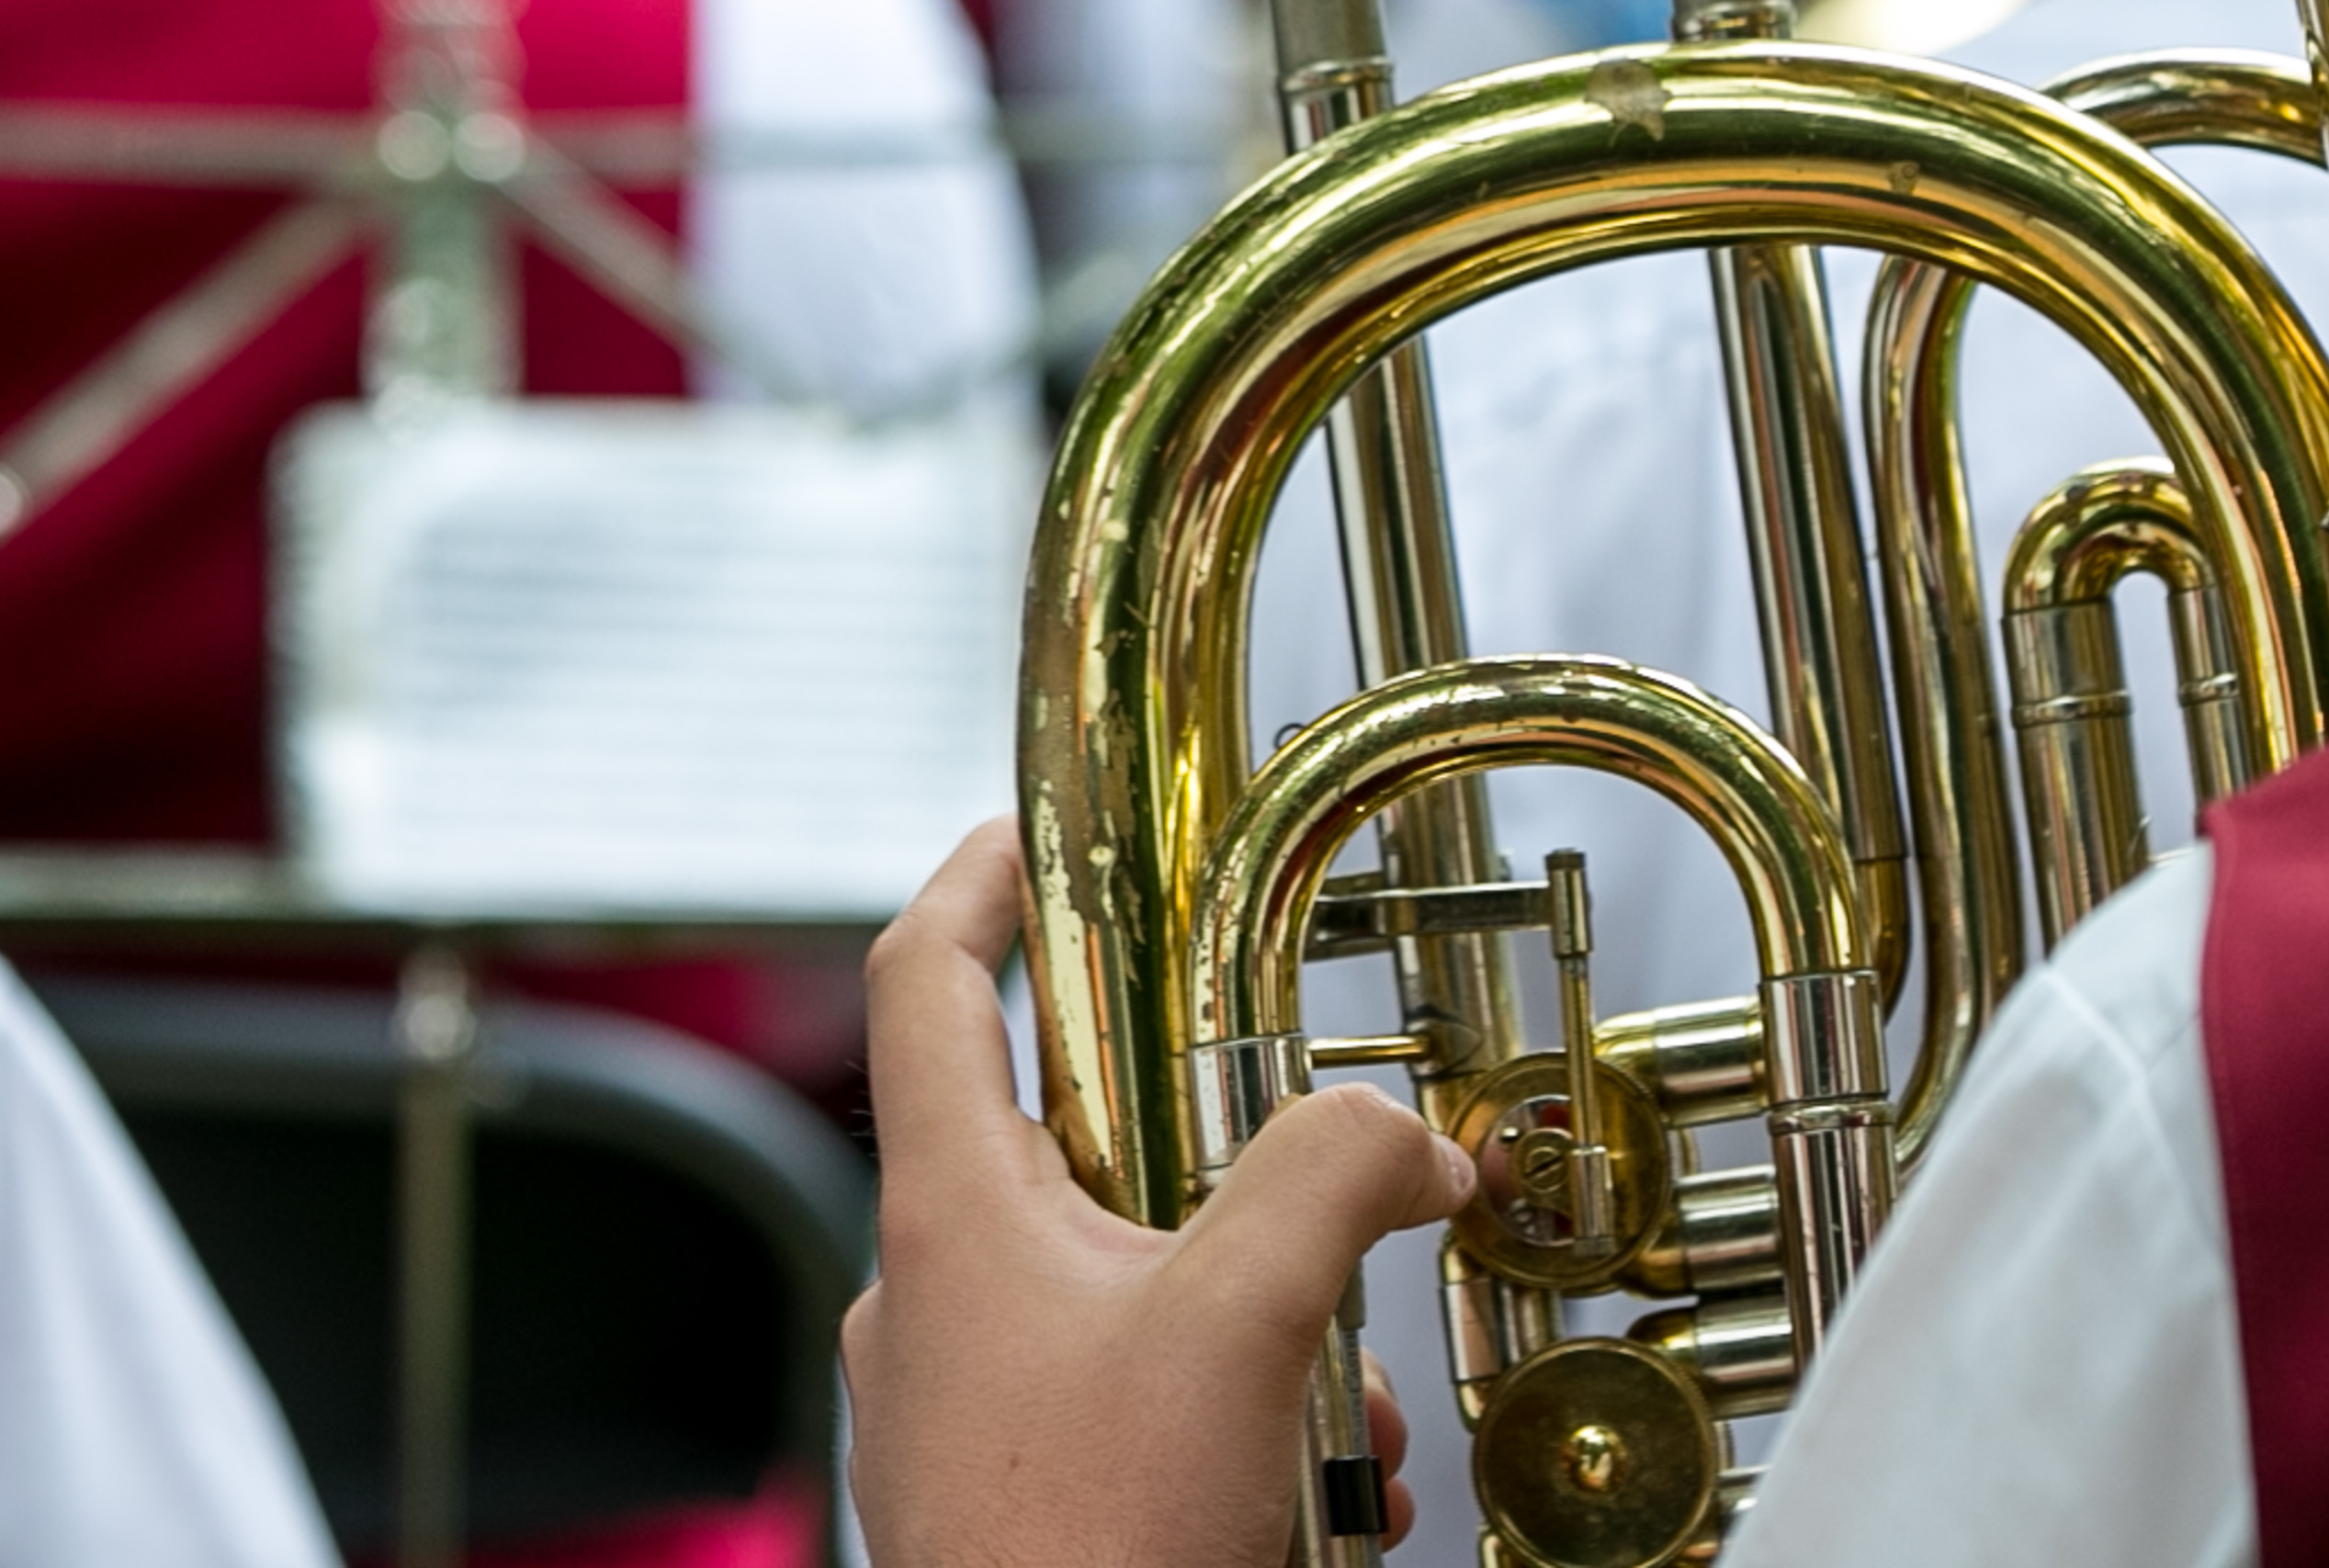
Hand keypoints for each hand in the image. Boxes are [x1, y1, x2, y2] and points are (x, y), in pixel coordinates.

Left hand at [848, 824, 1471, 1567]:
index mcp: (950, 1219)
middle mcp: (936, 1303)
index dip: (976, 882)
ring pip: (1136, 1296)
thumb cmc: (1091, 1552)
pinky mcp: (1022, 1498)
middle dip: (1233, 1179)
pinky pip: (1142, 1409)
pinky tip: (1321, 1490)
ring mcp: (970, 1409)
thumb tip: (1403, 1132)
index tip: (1031, 832)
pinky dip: (1246, 1426)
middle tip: (1322, 1204)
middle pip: (1080, 1149)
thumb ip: (1333, 1172)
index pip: (926, 983)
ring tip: (1343, 1418)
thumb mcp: (1244, 1318)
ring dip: (1266, 1334)